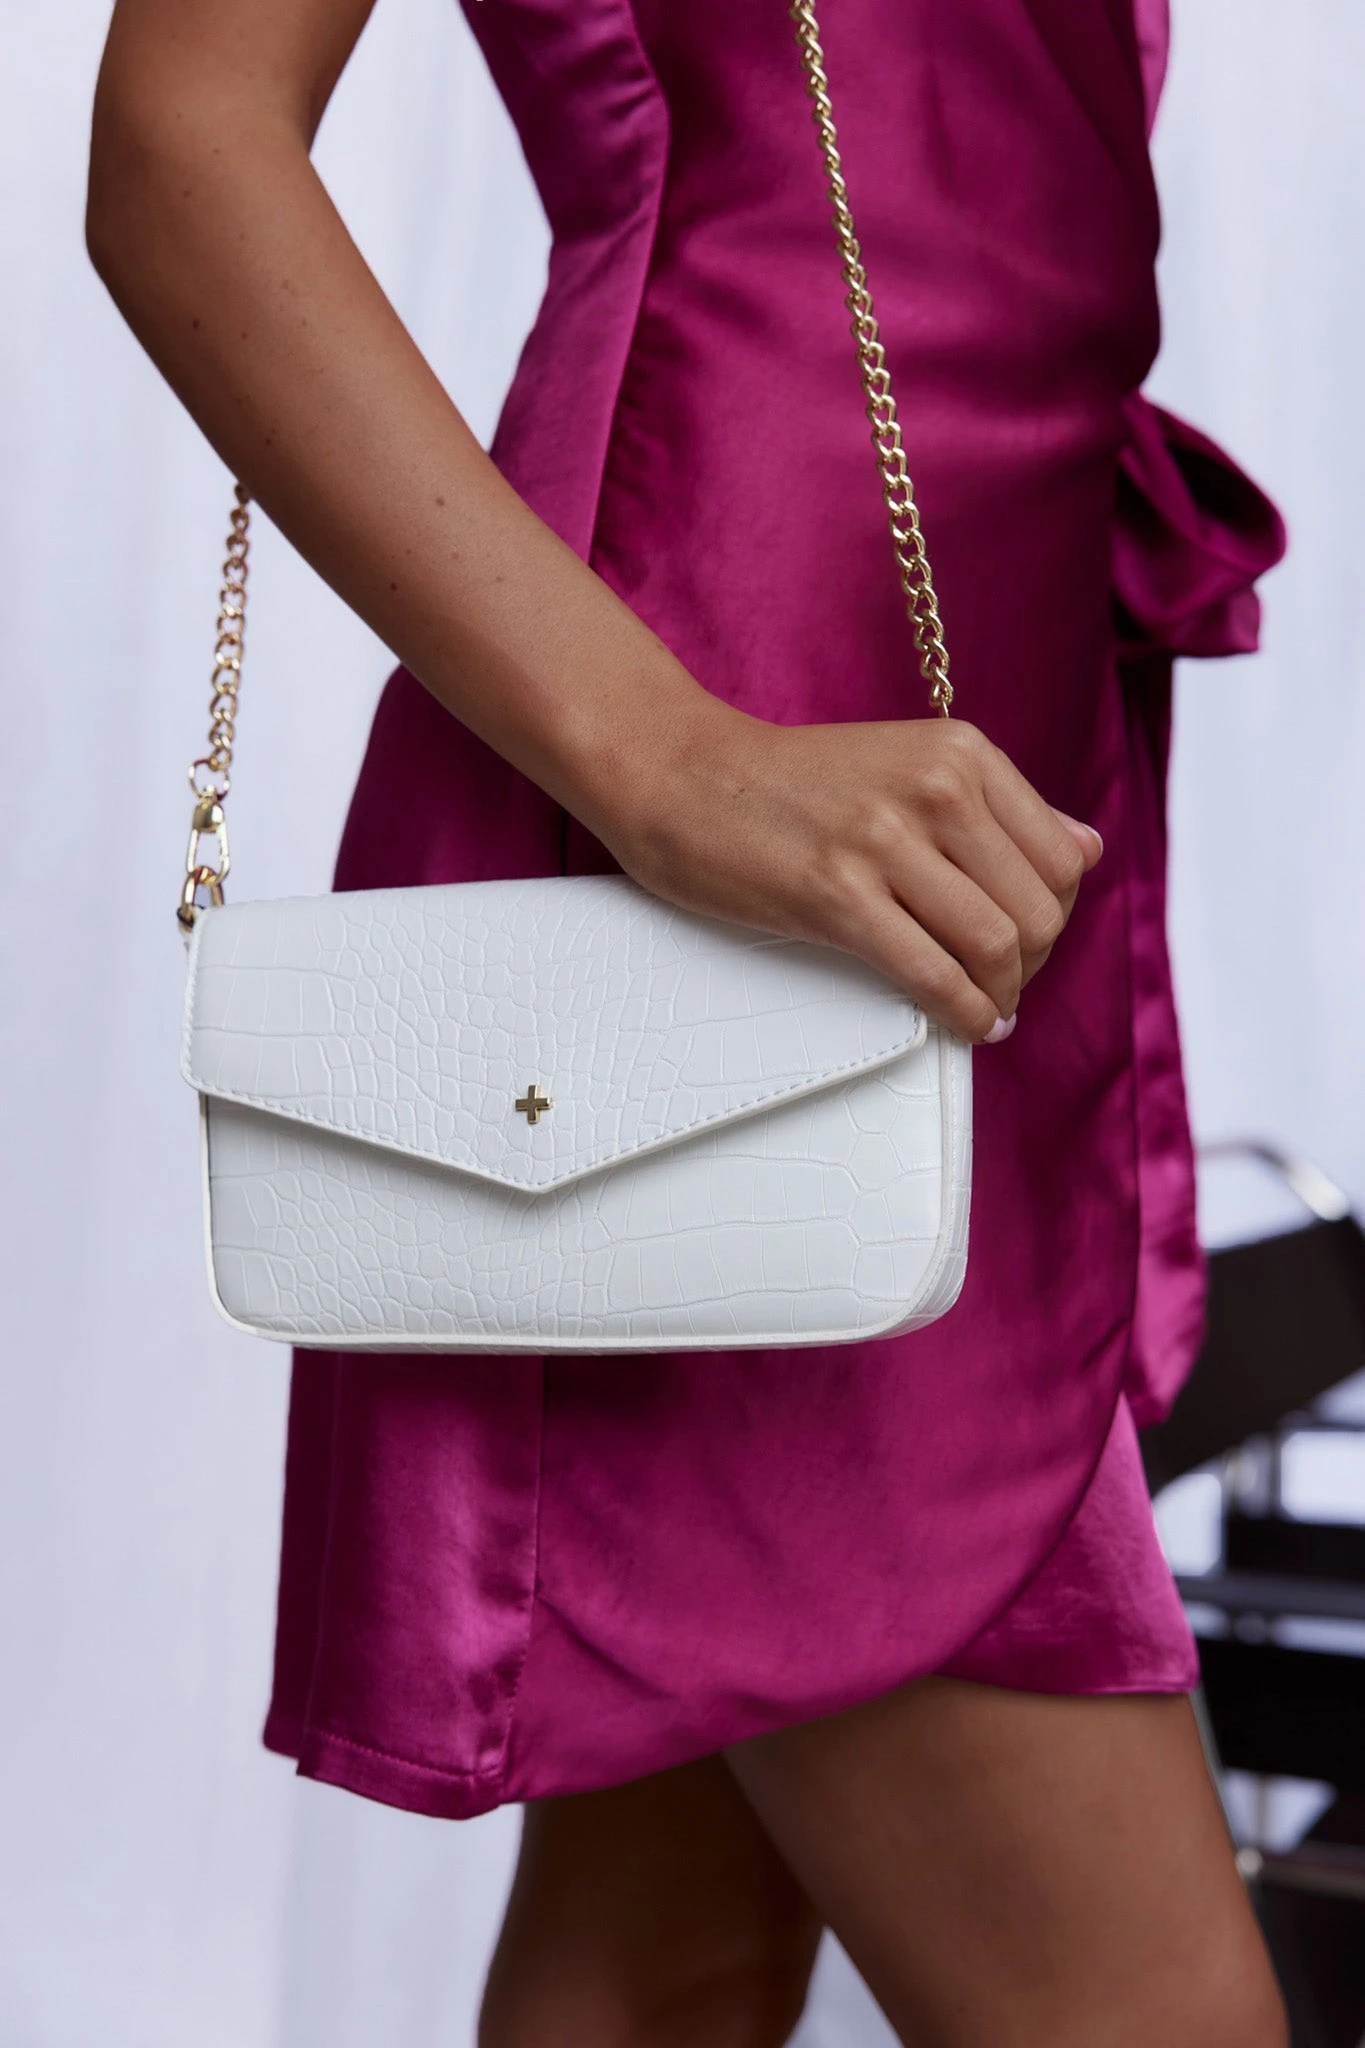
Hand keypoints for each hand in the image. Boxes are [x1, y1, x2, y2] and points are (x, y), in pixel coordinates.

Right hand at [597, 709, 1100, 1044]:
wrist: (682, 774)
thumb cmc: (788, 783)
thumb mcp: (907, 764)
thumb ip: (998, 807)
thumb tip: (1087, 849)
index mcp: (960, 753)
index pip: (1062, 856)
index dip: (1056, 916)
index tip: (1026, 944)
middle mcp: (936, 788)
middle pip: (1039, 908)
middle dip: (1033, 965)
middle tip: (1003, 987)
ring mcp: (886, 840)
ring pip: (998, 944)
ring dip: (1002, 994)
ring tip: (986, 1009)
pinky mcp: (837, 895)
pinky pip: (934, 974)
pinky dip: (963, 1013)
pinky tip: (964, 1023)